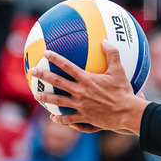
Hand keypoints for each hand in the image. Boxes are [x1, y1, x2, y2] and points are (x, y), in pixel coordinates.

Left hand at [31, 40, 147, 134]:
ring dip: (46, 97)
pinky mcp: (84, 118)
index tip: (46, 53)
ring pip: (58, 102)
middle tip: (33, 71)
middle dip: (44, 76)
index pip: (68, 66)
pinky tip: (53, 117)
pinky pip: (69, 119)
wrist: (127, 113)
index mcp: (87, 80)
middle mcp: (81, 92)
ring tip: (36, 94)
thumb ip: (112, 54)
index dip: (56, 59)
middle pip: (58, 82)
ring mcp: (81, 106)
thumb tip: (105, 40)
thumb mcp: (119, 71)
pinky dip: (60, 119)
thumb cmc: (124, 91)